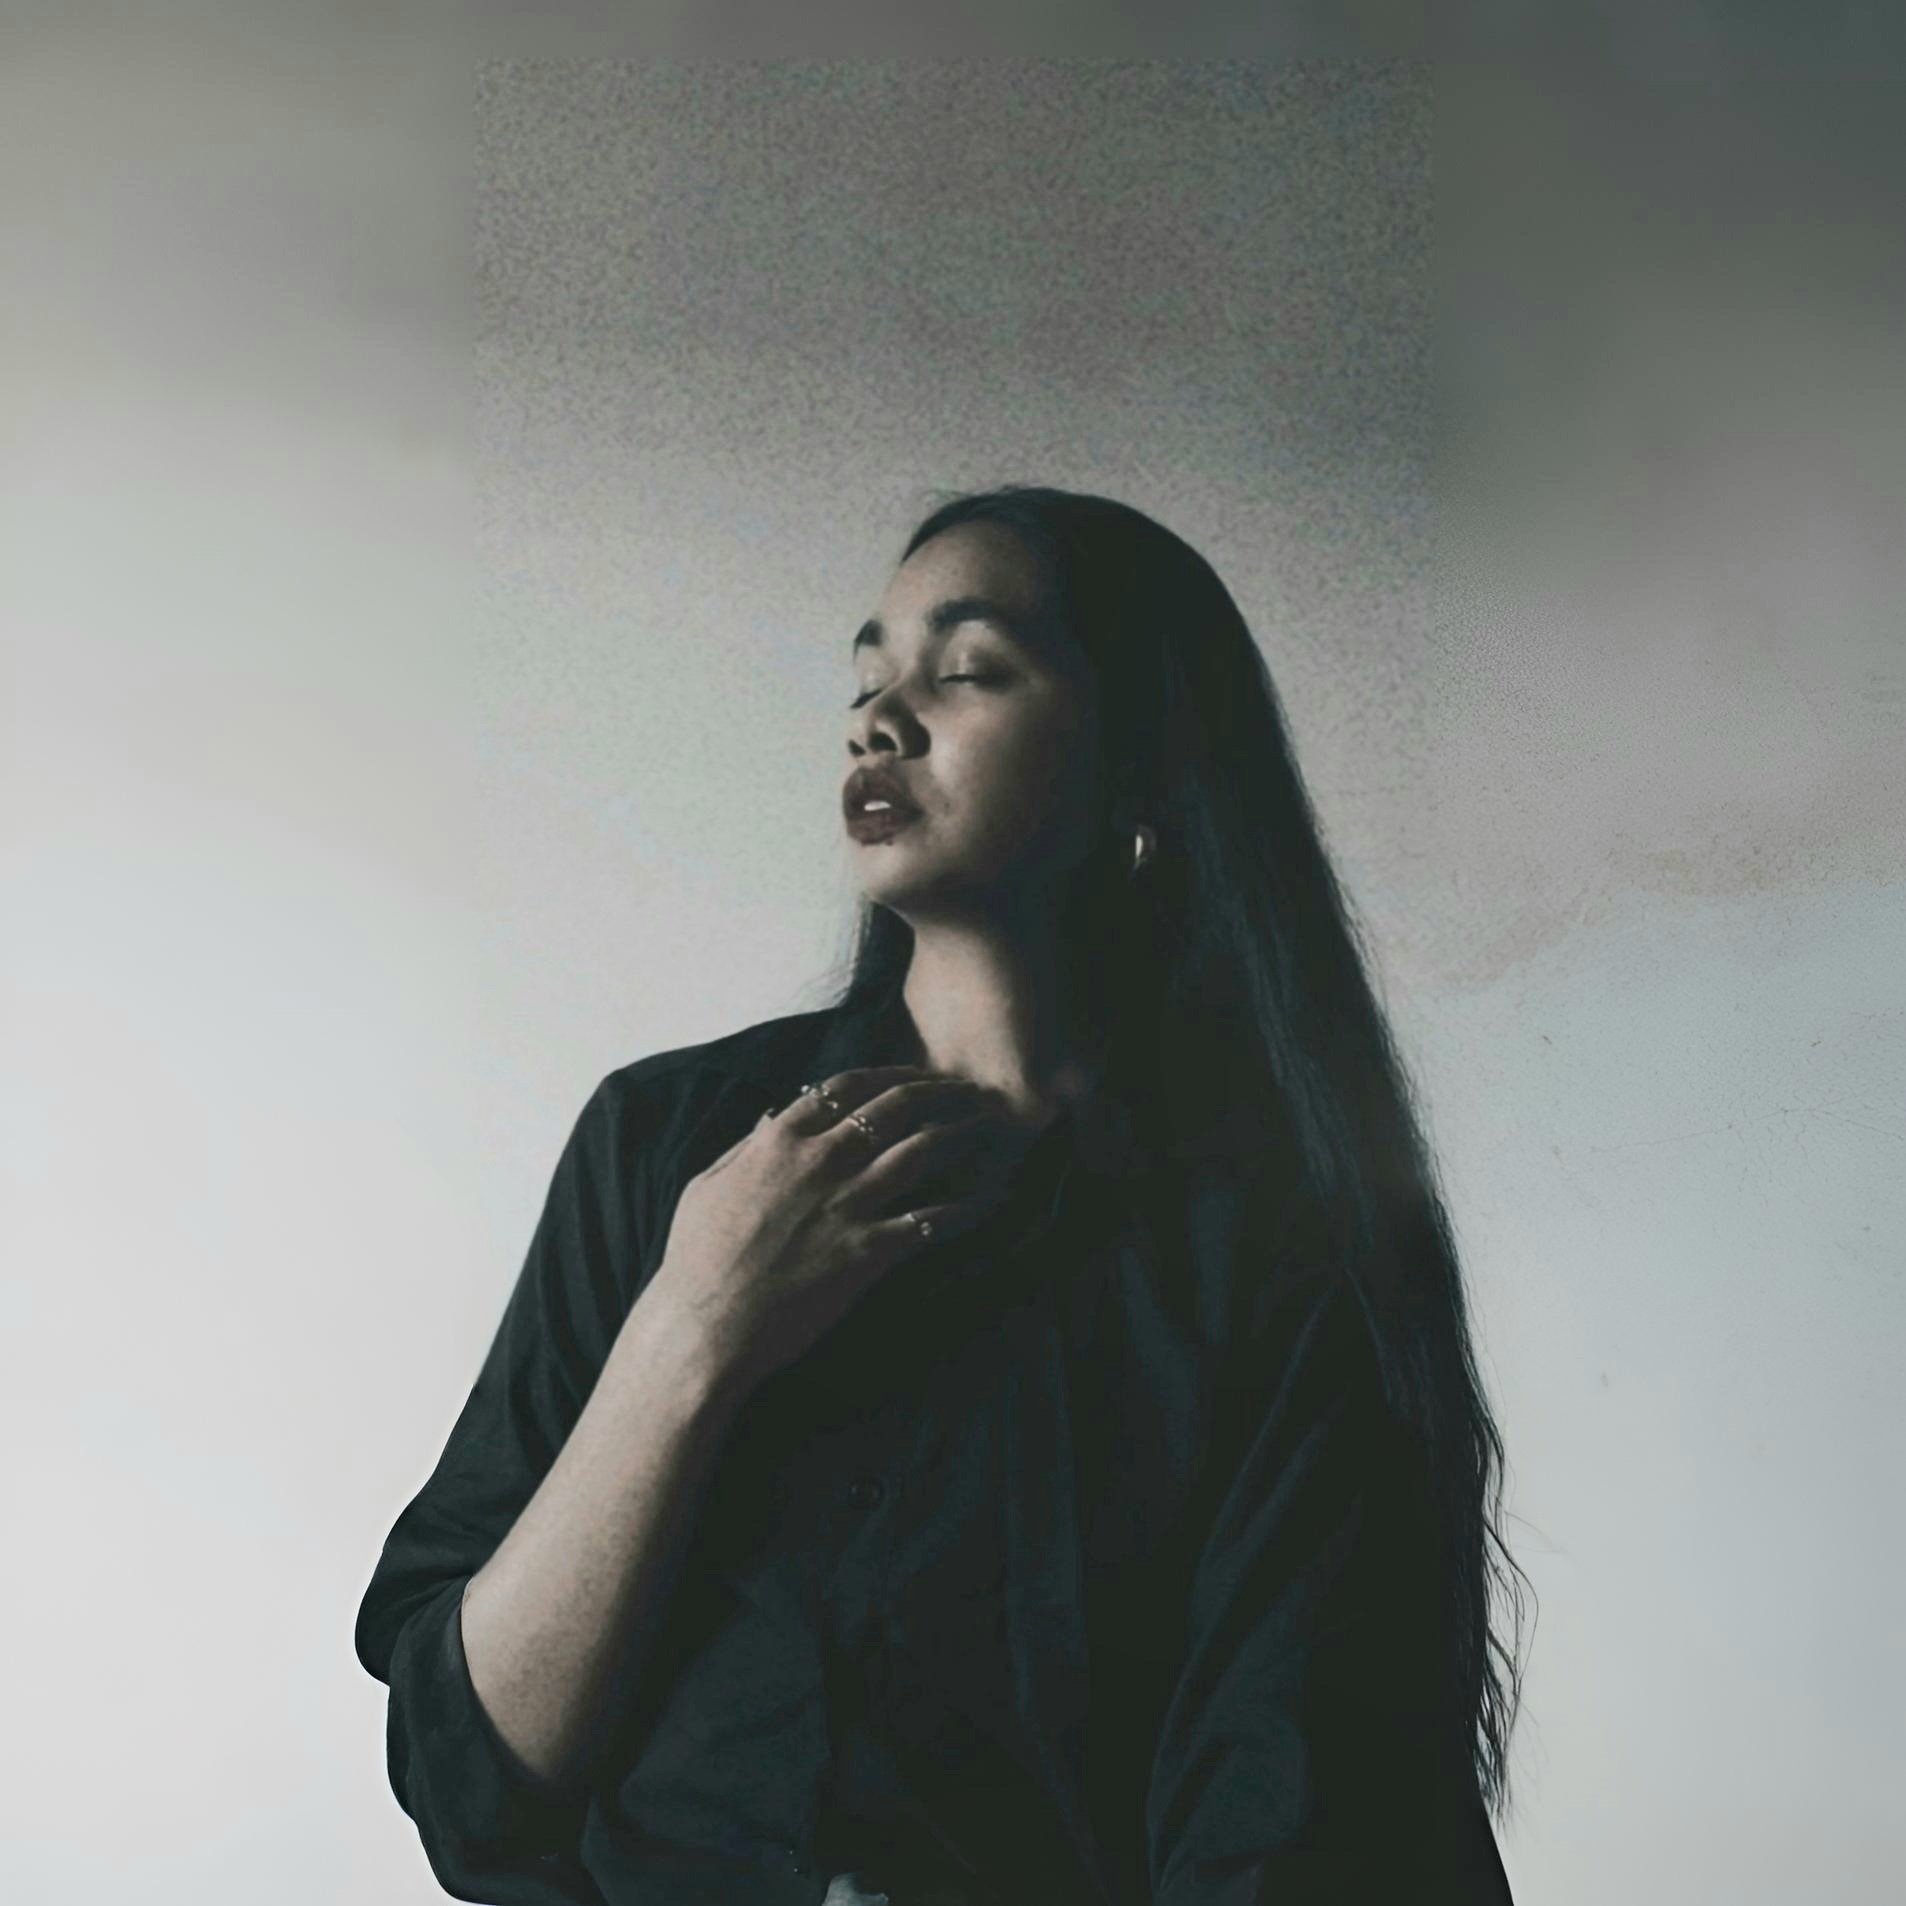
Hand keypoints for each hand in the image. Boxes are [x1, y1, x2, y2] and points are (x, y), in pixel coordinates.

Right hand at [645, 1066, 1030, 1393]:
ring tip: (988, 1127)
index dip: (888, 1074)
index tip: (914, 1074)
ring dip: (962, 1134)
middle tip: (967, 1091)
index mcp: (779, 1141)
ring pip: (921, 1152)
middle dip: (937, 1092)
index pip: (845, 1087)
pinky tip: (993, 1199)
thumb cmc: (696, 1260)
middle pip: (893, 1109)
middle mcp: (818, 1162)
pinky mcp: (866, 1252)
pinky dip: (966, 1208)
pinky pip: (929, 1221)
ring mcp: (845, 1206)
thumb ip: (744, 1146)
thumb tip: (771, 1116)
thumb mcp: (706, 1186)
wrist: (705, 1327)